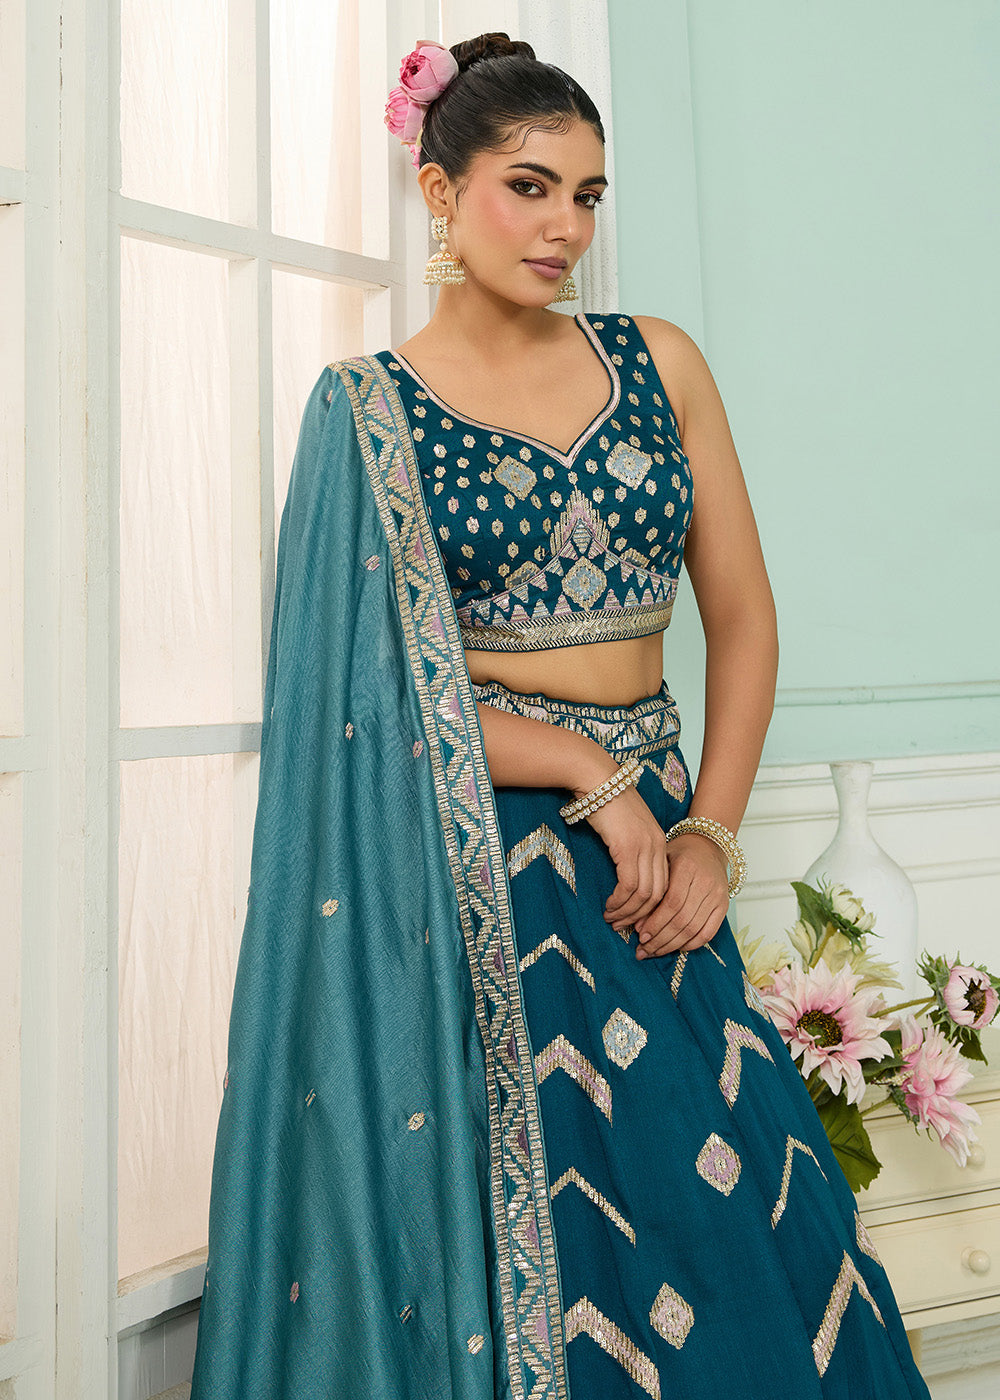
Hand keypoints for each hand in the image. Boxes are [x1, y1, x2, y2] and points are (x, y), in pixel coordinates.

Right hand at [580, 784, 670, 932]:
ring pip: (644, 894)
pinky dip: (619, 901)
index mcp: (659, 841)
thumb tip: (623, 872)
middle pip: (658, 894)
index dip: (652, 906)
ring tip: (612, 920)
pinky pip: (628, 886)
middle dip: (642, 916)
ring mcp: (644, 847)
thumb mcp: (625, 827)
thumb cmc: (605, 800)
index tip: (637, 919)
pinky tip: (609, 906)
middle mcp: (656, 846)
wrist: (596, 779)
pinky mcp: (628, 848)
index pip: (664, 884)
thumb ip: (630, 847)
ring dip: (628, 912)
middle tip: (624, 928)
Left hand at [633, 832, 728, 957]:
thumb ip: (652, 889)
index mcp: (687, 868)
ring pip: (693, 930)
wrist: (708, 846)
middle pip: (682, 920)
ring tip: (654, 952)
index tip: (640, 935)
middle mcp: (706, 883)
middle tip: (642, 950)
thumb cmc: (679, 854)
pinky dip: (691, 944)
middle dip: (660, 939)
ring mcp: (718, 896)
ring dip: (671, 946)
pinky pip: (708, 933)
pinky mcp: (724, 906)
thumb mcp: (662, 860)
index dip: (655, 923)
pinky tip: (675, 948)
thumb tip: (639, 924)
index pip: (671, 903)